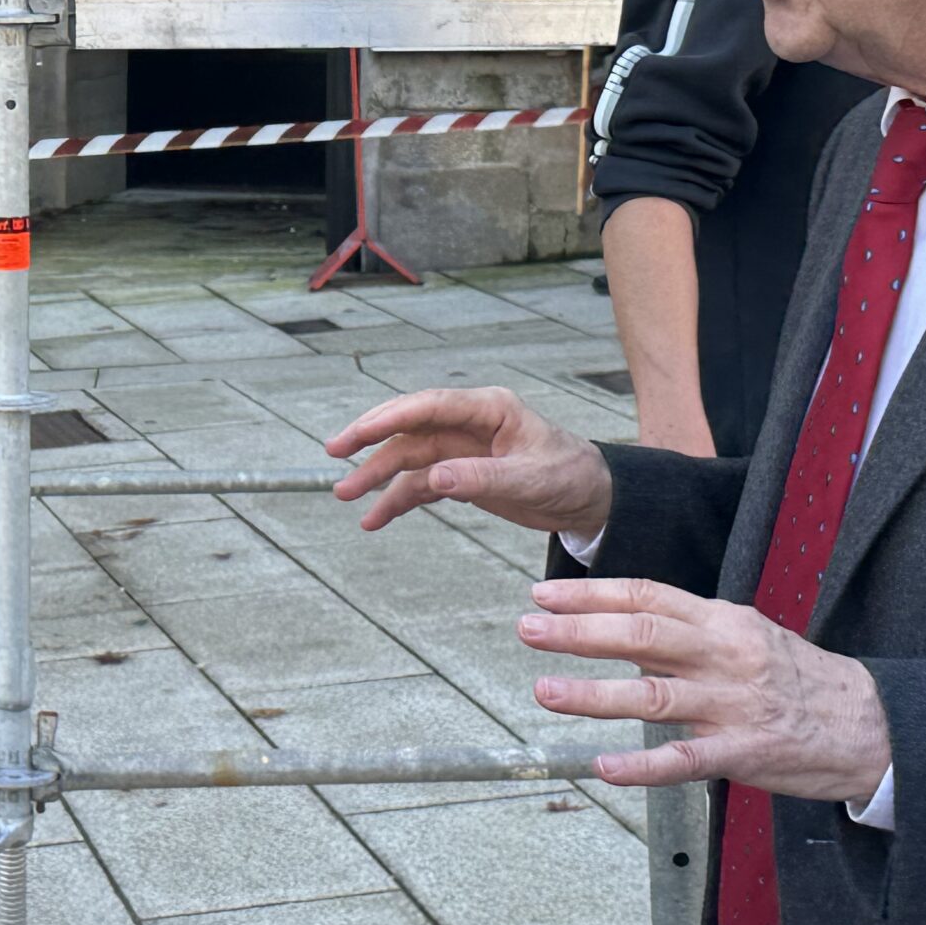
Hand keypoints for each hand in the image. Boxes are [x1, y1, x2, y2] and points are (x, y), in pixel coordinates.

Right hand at [326, 387, 613, 543]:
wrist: (591, 499)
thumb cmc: (570, 477)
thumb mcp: (530, 479)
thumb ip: (480, 477)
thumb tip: (433, 479)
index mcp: (489, 409)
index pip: (429, 406)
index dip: (389, 417)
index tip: (356, 434)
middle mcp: (469, 424)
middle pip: (409, 427)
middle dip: (370, 440)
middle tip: (334, 452)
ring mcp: (462, 449)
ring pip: (409, 458)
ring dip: (378, 477)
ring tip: (346, 497)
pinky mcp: (461, 474)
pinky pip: (420, 484)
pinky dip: (397, 501)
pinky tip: (375, 519)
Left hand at [521, 576, 891, 801]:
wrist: (874, 725)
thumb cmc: (800, 679)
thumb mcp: (749, 637)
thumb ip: (689, 631)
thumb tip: (623, 627)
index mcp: (724, 621)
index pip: (648, 597)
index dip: (592, 594)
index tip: (543, 594)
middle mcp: (726, 656)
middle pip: (643, 637)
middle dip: (579, 631)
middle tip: (528, 629)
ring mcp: (735, 705)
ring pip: (654, 696)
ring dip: (594, 695)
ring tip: (544, 691)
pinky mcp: (747, 753)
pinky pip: (686, 760)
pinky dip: (643, 765)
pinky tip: (604, 766)